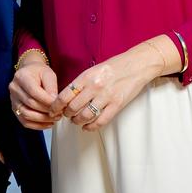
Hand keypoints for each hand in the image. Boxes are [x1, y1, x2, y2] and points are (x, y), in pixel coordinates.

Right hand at [9, 54, 60, 129]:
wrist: (29, 72)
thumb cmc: (39, 72)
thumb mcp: (49, 74)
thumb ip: (52, 88)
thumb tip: (55, 103)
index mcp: (21, 77)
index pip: (34, 92)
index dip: (47, 101)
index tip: (59, 105)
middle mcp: (14, 89)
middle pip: (30, 104)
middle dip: (47, 110)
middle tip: (60, 113)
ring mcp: (12, 100)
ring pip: (26, 114)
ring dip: (43, 119)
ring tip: (55, 118)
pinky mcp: (15, 109)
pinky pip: (24, 121)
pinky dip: (37, 125)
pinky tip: (48, 124)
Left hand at [52, 36, 176, 131]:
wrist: (137, 65)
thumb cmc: (115, 66)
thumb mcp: (94, 70)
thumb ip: (81, 82)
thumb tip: (67, 97)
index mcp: (86, 76)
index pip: (64, 95)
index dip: (56, 106)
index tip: (54, 110)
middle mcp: (94, 87)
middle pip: (72, 108)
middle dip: (66, 114)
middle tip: (66, 115)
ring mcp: (106, 97)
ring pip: (84, 116)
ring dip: (77, 121)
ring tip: (76, 120)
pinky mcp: (117, 105)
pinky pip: (100, 121)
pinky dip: (90, 127)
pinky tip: (87, 127)